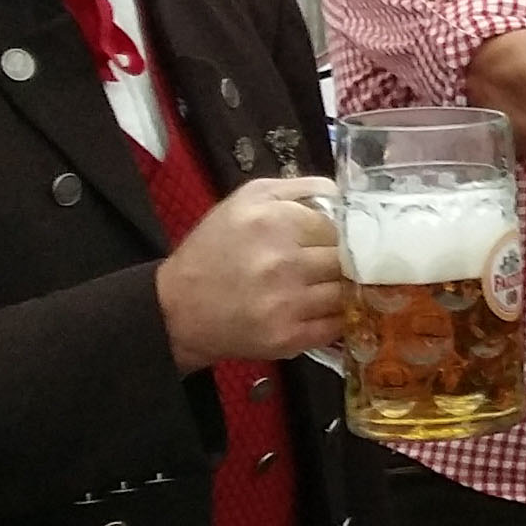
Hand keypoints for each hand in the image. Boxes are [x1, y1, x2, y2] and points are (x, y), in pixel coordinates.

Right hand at [157, 176, 346, 371]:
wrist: (178, 308)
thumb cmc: (215, 249)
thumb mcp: (247, 199)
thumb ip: (300, 189)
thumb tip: (345, 194)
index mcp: (272, 221)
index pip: (338, 227)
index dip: (337, 234)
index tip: (328, 241)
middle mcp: (281, 262)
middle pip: (346, 259)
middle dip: (342, 262)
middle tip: (327, 265)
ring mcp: (287, 303)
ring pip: (346, 292)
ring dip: (342, 290)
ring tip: (323, 286)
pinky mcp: (288, 337)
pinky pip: (337, 325)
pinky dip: (336, 318)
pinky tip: (321, 310)